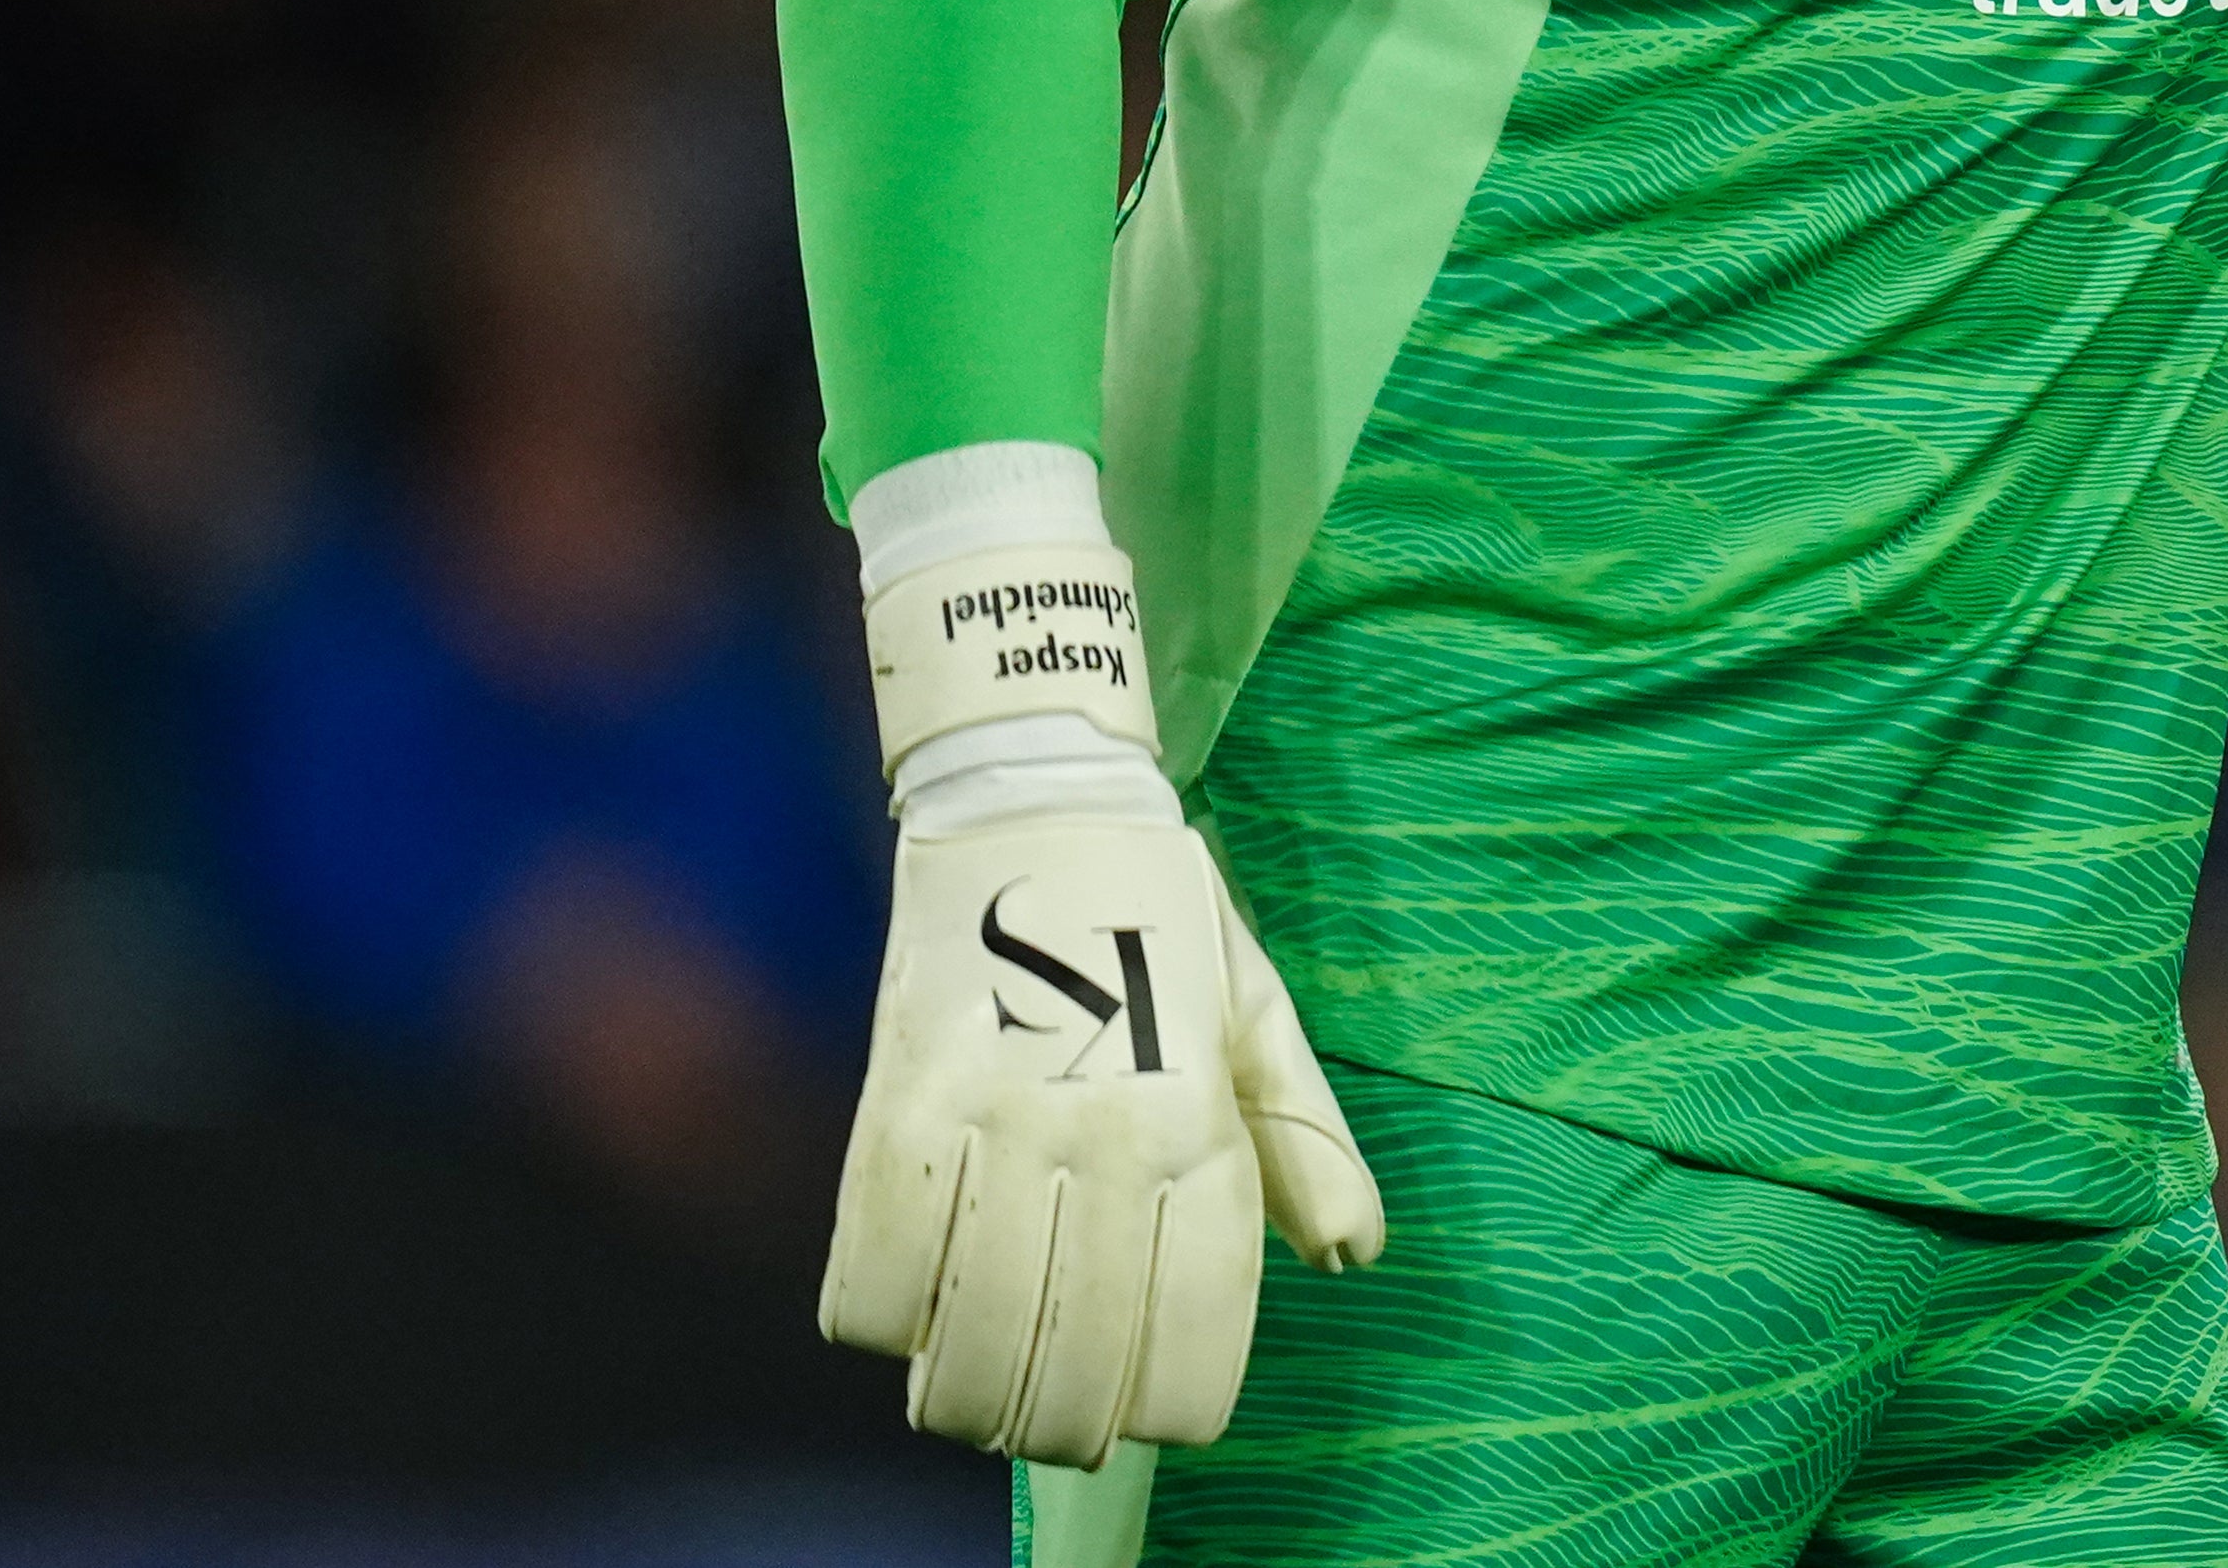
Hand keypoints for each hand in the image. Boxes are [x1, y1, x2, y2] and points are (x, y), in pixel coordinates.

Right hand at [819, 524, 1384, 1467]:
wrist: (1039, 795)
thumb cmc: (1167, 914)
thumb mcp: (1260, 1012)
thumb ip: (1306, 1140)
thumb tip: (1355, 1253)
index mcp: (1198, 1116)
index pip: (1203, 1312)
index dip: (1188, 1397)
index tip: (1172, 1421)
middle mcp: (1101, 1132)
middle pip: (1084, 1350)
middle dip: (1077, 1425)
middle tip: (1071, 1432)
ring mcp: (995, 1118)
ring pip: (974, 1330)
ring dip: (975, 1400)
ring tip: (983, 1409)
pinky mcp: (900, 1095)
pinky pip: (872, 1257)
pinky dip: (880, 1323)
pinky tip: (903, 1334)